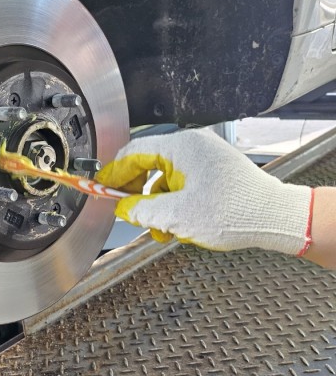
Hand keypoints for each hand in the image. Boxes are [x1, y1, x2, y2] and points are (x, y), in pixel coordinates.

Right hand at [97, 128, 312, 255]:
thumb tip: (123, 208)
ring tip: (160, 229)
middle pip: (148, 164)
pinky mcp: (214, 170)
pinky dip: (174, 202)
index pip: (133, 154)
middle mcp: (192, 146)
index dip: (113, 175)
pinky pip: (183, 182)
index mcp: (180, 147)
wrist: (275, 217)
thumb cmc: (234, 212)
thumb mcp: (177, 216)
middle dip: (135, 192)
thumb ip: (141, 210)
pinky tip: (177, 225)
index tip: (100, 189)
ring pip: (165, 177)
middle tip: (126, 211)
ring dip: (156, 203)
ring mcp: (205, 157)